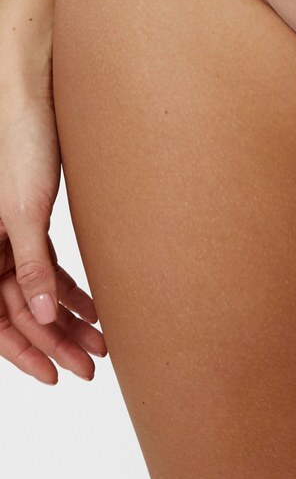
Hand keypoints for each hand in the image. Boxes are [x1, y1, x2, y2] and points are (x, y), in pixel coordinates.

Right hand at [0, 86, 106, 384]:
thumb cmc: (20, 148)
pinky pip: (48, 268)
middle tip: (91, 367)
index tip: (56, 376)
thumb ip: (30, 264)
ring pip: (39, 293)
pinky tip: (96, 308)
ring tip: (103, 343)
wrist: (35, 101)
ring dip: (69, 319)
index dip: (25, 353)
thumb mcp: (25, 211)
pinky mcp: (32, 221)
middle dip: (56, 343)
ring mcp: (10, 237)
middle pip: (22, 312)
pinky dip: (70, 290)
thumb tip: (41, 315)